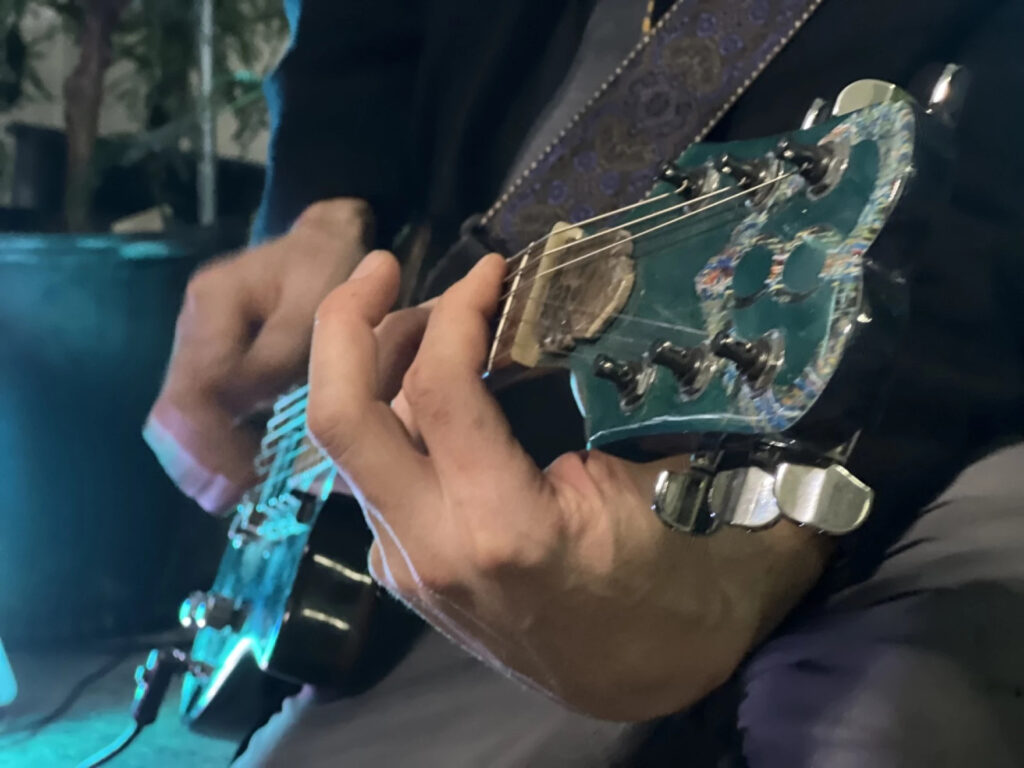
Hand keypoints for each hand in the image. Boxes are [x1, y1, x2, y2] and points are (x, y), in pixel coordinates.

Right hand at [145, 199, 373, 511]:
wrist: (330, 239)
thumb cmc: (331, 268)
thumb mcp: (318, 302)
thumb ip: (281, 354)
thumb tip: (245, 408)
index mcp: (211, 305)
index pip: (192, 391)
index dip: (210, 445)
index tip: (239, 481)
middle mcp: (193, 327)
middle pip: (175, 410)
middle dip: (198, 460)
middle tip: (226, 499)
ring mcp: (198, 343)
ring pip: (181, 416)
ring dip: (202, 458)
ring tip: (228, 495)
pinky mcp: (213, 359)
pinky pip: (201, 410)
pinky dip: (214, 443)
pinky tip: (237, 472)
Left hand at [308, 250, 831, 720]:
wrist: (646, 679)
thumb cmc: (676, 581)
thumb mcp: (657, 483)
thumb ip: (605, 403)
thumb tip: (554, 317)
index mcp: (504, 529)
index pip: (439, 390)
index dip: (457, 308)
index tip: (492, 270)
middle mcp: (433, 547)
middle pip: (340, 418)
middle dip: (344, 321)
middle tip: (382, 267)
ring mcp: (408, 565)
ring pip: (348, 443)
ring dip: (369, 365)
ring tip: (421, 317)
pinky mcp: (404, 570)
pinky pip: (374, 472)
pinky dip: (389, 412)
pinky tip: (429, 382)